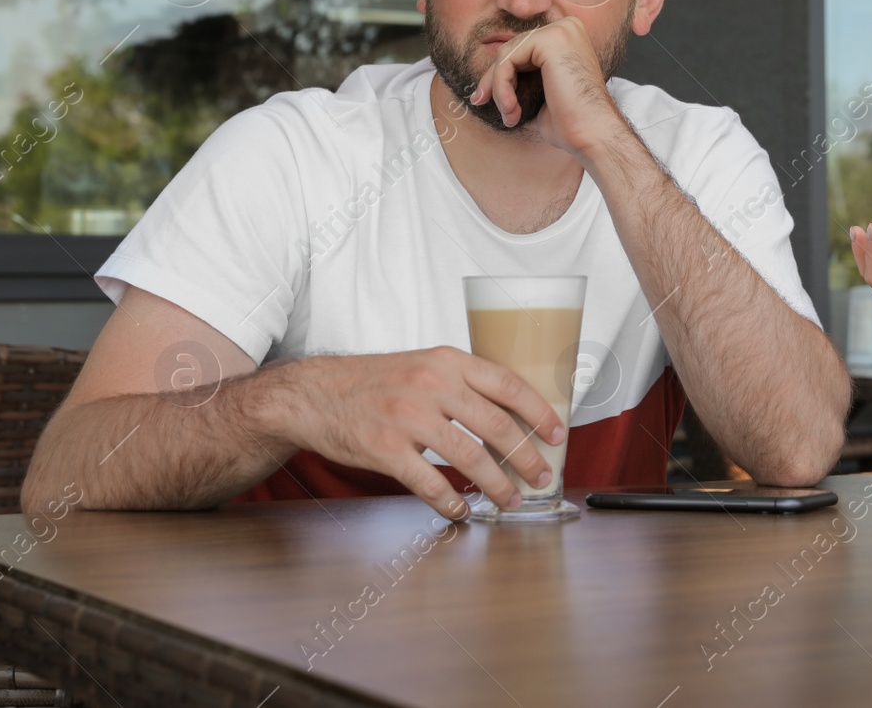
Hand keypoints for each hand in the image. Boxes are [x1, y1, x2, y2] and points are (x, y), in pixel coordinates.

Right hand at [275, 347, 566, 519]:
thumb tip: (511, 412)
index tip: (557, 434)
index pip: (508, 385)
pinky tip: (461, 511)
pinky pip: (430, 483)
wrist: (314, 394)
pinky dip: (451, 502)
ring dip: (497, 486)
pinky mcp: (385, 449)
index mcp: (447, 361)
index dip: (539, 412)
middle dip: (526, 457)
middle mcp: (431, 386)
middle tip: (541, 477)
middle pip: (496, 426)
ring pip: (469, 459)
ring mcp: (407, 418)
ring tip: (510, 501)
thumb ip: (462, 382)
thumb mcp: (424, 365)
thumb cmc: (375, 382)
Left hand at [468, 17, 623, 154]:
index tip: (487, 99)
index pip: (522, 49)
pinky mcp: (550, 40)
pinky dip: (501, 86)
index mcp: (568, 37)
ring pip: (506, 54)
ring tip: (509, 115)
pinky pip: (507, 59)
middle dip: (493, 80)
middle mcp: (567, 27)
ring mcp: (560, 31)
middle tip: (483, 104)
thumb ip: (521, 80)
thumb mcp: (540, 94)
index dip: (502, 75)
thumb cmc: (571, 122)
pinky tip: (511, 108)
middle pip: (512, 48)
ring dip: (498, 88)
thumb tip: (486, 85)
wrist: (592, 135)